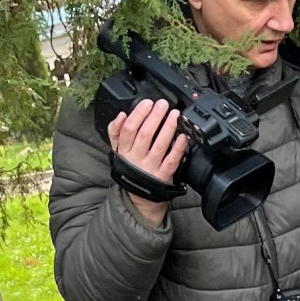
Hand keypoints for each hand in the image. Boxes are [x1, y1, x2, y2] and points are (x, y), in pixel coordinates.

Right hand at [106, 99, 189, 227]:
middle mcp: (136, 158)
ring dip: (168, 127)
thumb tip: (120, 115)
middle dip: (155, 116)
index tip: (148, 103)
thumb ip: (116, 132)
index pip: (129, 129)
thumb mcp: (118, 151)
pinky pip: (172, 160)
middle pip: (145, 134)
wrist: (141, 197)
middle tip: (163, 104)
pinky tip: (183, 137)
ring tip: (175, 115)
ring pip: (160, 145)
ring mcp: (150, 168)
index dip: (139, 114)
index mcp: (124, 150)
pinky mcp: (163, 176)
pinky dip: (178, 148)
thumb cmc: (131, 168)